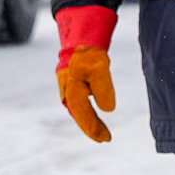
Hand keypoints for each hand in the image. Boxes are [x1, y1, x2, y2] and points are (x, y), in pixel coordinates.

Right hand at [54, 4, 116, 143]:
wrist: (79, 35)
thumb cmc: (89, 51)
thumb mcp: (100, 67)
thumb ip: (103, 88)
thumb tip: (107, 109)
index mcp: (72, 88)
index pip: (83, 114)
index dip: (93, 128)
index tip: (106, 138)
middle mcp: (66, 90)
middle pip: (78, 114)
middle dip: (90, 128)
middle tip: (105, 139)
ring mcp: (67, 87)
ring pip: (77, 109)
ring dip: (87, 121)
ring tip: (100, 132)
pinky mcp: (71, 83)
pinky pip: (77, 102)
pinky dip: (85, 112)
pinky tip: (93, 116)